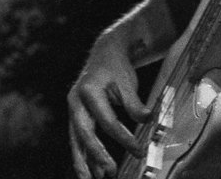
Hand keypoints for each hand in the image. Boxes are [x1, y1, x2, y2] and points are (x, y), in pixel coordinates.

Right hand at [67, 29, 144, 178]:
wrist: (104, 54)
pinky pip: (78, 139)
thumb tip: (146, 119)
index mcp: (88, 90)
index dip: (123, 137)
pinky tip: (90, 171)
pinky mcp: (77, 116)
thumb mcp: (127, 80)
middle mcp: (76, 101)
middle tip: (110, 172)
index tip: (138, 150)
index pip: (107, 120)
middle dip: (96, 155)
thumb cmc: (115, 67)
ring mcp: (74, 109)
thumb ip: (134, 102)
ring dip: (83, 161)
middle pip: (84, 133)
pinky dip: (83, 155)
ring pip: (76, 139)